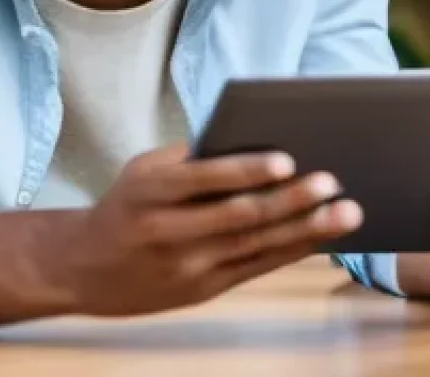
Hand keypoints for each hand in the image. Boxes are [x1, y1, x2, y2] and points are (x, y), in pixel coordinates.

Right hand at [43, 143, 360, 316]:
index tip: (286, 159)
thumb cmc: (127, 203)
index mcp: (153, 191)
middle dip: (291, 201)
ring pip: (256, 246)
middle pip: (240, 216)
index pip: (206, 179)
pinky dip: (292, 250)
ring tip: (346, 212)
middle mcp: (170, 232)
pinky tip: (322, 235)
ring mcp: (188, 267)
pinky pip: (256, 268)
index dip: (248, 171)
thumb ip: (193, 157)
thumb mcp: (144, 169)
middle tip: (332, 182)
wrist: (83, 269)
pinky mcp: (204, 290)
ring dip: (306, 230)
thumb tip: (255, 139)